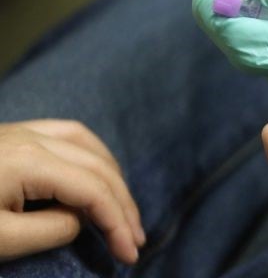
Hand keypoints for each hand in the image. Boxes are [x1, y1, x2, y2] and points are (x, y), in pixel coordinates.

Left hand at [0, 120, 143, 263]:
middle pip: (97, 165)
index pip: (93, 190)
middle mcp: (30, 138)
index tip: (129, 254)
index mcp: (29, 161)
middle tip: (136, 237)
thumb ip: (52, 229)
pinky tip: (93, 170)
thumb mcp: (1, 240)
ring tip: (122, 204)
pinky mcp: (8, 136)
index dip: (118, 222)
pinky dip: (89, 153)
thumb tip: (80, 217)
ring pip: (85, 142)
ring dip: (111, 174)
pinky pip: (64, 134)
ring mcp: (19, 132)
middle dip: (123, 203)